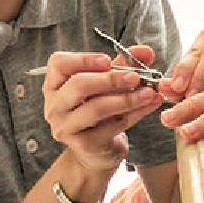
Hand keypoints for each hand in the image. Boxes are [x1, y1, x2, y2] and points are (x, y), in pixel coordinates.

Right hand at [43, 47, 164, 173]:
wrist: (97, 150)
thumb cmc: (99, 110)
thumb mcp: (107, 84)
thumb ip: (124, 65)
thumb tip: (145, 51)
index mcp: (54, 85)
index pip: (59, 64)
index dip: (83, 59)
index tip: (108, 60)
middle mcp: (54, 106)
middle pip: (79, 85)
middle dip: (110, 79)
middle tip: (135, 76)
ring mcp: (66, 127)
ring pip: (96, 108)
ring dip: (126, 99)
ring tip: (148, 93)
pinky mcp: (83, 145)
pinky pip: (112, 126)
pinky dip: (134, 114)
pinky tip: (148, 106)